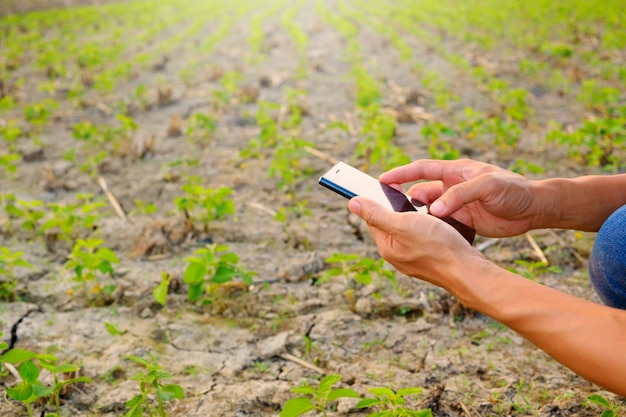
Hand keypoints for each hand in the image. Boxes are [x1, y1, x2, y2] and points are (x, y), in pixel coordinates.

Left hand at [348, 197, 482, 288]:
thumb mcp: (402, 224)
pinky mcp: (431, 260)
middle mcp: (398, 255)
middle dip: (402, 208)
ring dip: (418, 217)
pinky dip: (431, 227)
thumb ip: (376, 213)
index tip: (386, 185)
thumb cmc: (436, 246)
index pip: (374, 218)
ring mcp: (415, 259)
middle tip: (415, 198)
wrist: (468, 270)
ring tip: (431, 210)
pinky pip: (426, 237)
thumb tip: (352, 203)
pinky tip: (441, 223)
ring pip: (412, 229)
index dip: (379, 200)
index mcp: (387, 247)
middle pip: (393, 223)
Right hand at [380, 159, 538, 236]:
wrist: (534, 209)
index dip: (401, 174)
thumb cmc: (513, 190)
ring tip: (408, 225)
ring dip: (419, 216)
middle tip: (392, 210)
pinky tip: (426, 235)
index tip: (383, 180)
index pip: (422, 169)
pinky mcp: (463, 220)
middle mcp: (453, 186)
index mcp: (456, 171)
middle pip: (422, 191)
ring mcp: (457, 204)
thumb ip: (459, 196)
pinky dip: (432, 228)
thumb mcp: (487, 186)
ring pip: (429, 209)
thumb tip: (433, 209)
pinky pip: (441, 223)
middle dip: (406, 199)